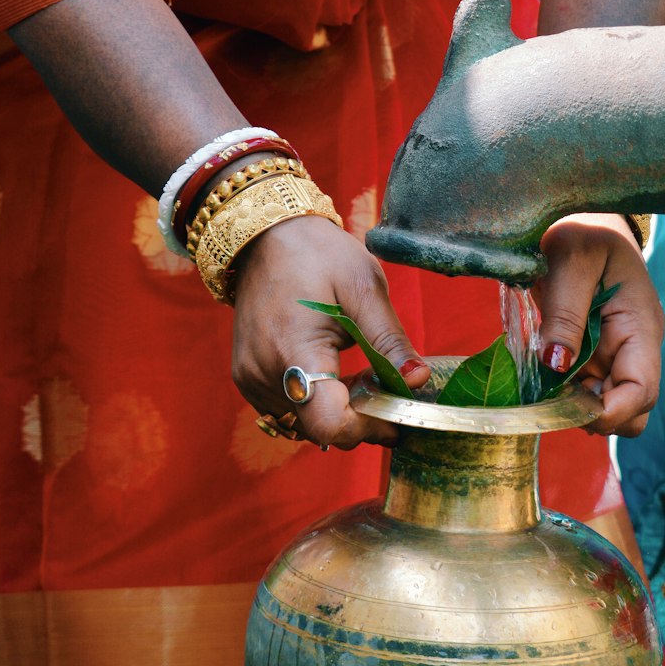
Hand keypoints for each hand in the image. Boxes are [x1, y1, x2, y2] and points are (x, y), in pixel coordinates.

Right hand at [231, 216, 429, 449]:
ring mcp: (249, 377)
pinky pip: (288, 408)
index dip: (367, 428)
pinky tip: (335, 374)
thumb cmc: (317, 255)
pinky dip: (316, 403)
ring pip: (303, 423)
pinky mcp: (246, 376)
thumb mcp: (364, 288)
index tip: (396, 418)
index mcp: (293, 350)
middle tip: (386, 388)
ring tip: (362, 377)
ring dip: (338, 413)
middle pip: (319, 429)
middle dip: (359, 420)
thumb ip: (390, 341)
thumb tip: (418, 380)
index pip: (329, 423)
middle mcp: (263, 373)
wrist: (264, 236)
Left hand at [536, 214, 663, 437]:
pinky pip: (586, 389)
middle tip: (554, 399)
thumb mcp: (571, 260)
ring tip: (545, 385)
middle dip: (597, 417)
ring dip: (578, 408)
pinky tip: (543, 376)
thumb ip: (564, 313)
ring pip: (608, 405)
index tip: (572, 410)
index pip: (643, 390)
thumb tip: (556, 366)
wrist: (582, 216)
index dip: (612, 412)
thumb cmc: (583, 229)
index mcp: (641, 326)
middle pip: (632, 410)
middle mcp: (634, 347)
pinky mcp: (593, 354)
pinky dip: (565, 394)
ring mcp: (614, 353)